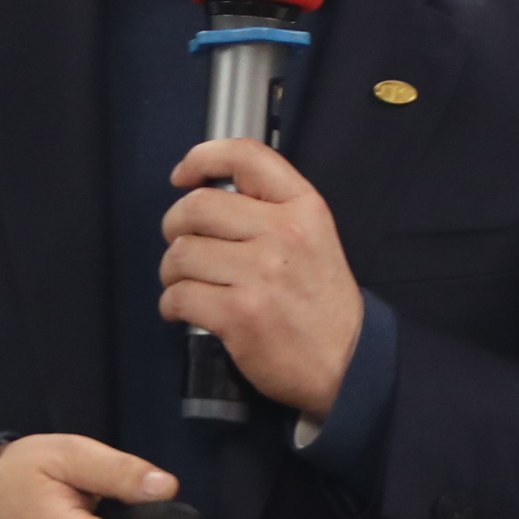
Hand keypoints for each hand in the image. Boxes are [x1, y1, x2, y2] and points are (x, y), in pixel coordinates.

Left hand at [160, 137, 364, 418]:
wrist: (348, 362)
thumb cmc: (322, 301)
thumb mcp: (314, 237)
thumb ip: (272, 209)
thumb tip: (207, 195)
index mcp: (303, 207)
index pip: (245, 156)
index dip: (202, 157)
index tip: (183, 177)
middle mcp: (282, 233)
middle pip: (196, 206)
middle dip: (174, 226)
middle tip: (182, 245)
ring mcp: (260, 274)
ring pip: (181, 254)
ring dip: (172, 272)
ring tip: (186, 284)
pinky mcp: (239, 313)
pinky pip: (179, 295)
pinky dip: (171, 304)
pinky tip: (183, 310)